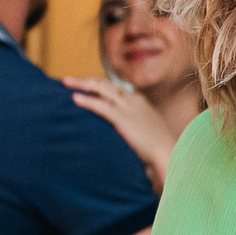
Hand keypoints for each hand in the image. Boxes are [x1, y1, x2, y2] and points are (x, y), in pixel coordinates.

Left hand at [63, 78, 177, 191]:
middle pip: (105, 84)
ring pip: (101, 88)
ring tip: (66, 82)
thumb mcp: (150, 135)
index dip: (99, 86)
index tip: (86, 86)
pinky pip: (101, 105)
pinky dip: (87, 100)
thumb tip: (130, 139)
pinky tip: (74, 98)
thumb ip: (138, 131)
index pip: (115, 89)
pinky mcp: (123, 118)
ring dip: (82, 84)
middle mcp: (133, 100)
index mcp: (140, 102)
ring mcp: (128, 108)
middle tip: (69, 80)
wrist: (169, 155)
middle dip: (86, 80)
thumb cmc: (161, 150)